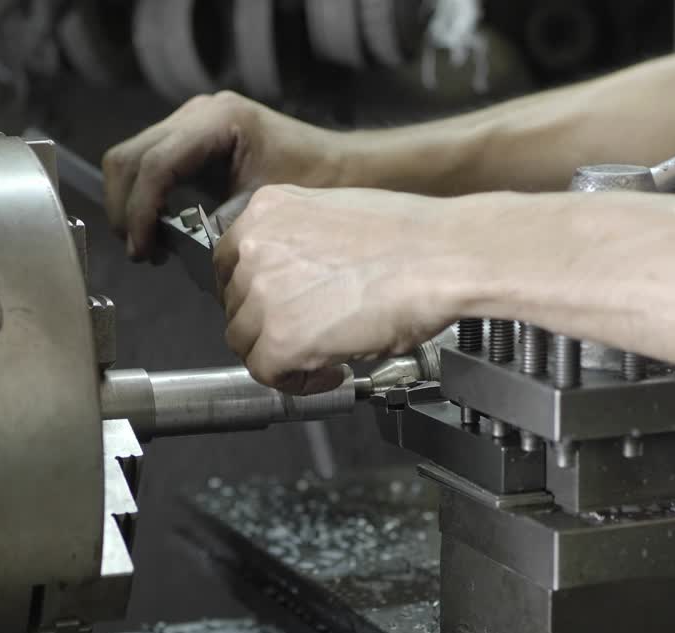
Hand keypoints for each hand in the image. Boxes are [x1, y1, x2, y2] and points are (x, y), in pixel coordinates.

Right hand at [102, 92, 350, 259]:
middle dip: (125, 208)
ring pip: (130, 159)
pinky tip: (157, 229)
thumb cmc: (315, 184)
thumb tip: (173, 248)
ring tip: (148, 245)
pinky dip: (143, 197)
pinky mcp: (188, 136)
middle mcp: (198, 111)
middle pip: (129, 157)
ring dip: (129, 204)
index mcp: (219, 120)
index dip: (140, 211)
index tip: (143, 250)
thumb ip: (216, 225)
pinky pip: (147, 163)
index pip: (156, 165)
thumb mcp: (264, 208)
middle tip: (141, 251)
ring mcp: (191, 120)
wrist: (341, 167)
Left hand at [215, 185, 472, 393]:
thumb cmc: (411, 238)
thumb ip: (297, 241)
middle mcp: (255, 246)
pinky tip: (330, 371)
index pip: (230, 263)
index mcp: (266, 209)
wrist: (444, 258)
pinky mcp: (281, 338)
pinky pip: (266, 373)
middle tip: (307, 334)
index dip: (255, 292)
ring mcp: (263, 292)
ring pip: (246, 342)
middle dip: (268, 324)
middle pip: (235, 304)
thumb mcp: (335, 216)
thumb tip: (293, 275)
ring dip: (279, 354)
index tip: (277, 306)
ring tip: (324, 353)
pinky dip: (296, 382)